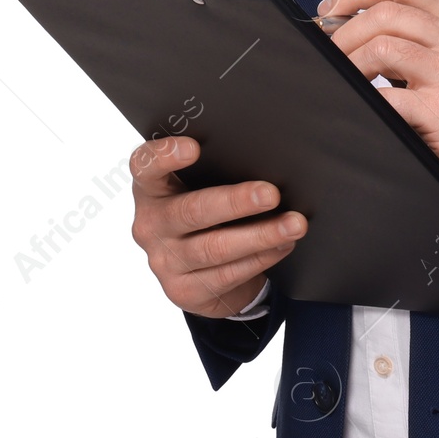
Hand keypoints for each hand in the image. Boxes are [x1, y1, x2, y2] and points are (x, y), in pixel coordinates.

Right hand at [127, 135, 306, 317]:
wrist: (199, 271)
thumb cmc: (205, 213)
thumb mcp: (200, 186)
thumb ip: (217, 170)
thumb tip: (267, 156)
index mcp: (151, 189)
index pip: (145, 166)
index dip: (165, 155)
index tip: (195, 147)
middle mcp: (151, 224)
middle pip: (191, 210)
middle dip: (236, 202)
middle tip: (271, 194)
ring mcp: (164, 261)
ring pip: (215, 248)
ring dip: (261, 235)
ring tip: (293, 224)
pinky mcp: (184, 290)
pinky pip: (227, 274)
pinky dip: (261, 258)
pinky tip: (282, 245)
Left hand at [318, 0, 438, 197]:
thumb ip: (417, 34)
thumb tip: (349, 24)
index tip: (331, 8)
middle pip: (384, 13)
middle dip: (343, 32)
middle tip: (328, 52)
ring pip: (381, 48)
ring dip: (349, 64)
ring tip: (342, 79)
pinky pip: (386, 97)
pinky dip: (363, 99)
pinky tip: (359, 105)